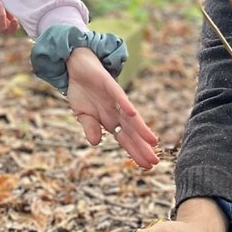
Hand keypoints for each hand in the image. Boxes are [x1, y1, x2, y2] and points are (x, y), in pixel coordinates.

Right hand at [65, 47, 159, 169]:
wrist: (76, 65)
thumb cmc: (81, 91)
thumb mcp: (82, 114)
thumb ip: (90, 128)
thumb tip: (96, 142)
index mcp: (109, 119)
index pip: (125, 139)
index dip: (134, 152)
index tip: (145, 166)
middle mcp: (115, 111)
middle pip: (131, 132)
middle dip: (142, 147)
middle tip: (155, 162)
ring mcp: (114, 98)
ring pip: (130, 117)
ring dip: (141, 129)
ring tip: (153, 142)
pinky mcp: (108, 84)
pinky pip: (118, 96)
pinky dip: (125, 105)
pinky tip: (133, 115)